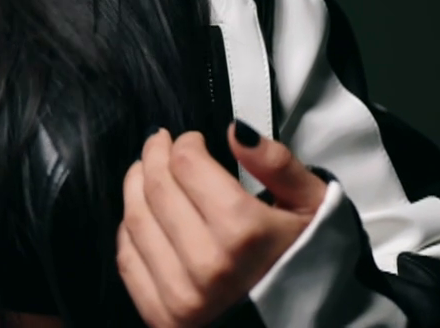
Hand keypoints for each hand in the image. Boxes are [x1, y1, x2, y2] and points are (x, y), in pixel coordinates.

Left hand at [117, 121, 327, 327]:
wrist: (305, 323)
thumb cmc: (305, 259)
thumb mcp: (310, 205)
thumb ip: (276, 163)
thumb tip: (235, 130)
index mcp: (243, 232)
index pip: (187, 164)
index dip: (184, 143)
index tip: (190, 140)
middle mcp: (208, 265)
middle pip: (157, 188)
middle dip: (154, 156)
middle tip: (159, 144)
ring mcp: (182, 296)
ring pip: (136, 220)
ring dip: (135, 186)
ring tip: (145, 172)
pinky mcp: (164, 318)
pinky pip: (128, 260)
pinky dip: (130, 230)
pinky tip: (144, 216)